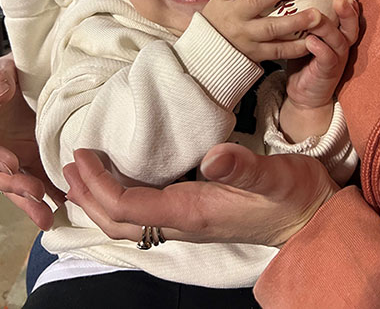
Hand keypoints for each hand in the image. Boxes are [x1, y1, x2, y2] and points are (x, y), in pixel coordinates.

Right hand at [0, 53, 63, 228]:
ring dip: (33, 202)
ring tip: (47, 217)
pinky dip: (52, 195)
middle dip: (18, 186)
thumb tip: (0, 92)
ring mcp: (19, 157)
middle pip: (3, 175)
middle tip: (34, 194)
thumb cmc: (10, 77)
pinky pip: (44, 180)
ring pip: (22, 185)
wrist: (30, 79)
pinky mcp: (38, 160)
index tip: (11, 161)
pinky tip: (65, 206)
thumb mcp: (2, 71)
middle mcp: (0, 150)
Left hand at [64, 143, 337, 246]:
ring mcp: (187, 222)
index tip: (81, 155)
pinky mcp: (194, 214)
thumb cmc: (293, 195)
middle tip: (70, 164)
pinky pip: (144, 215)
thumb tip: (212, 157)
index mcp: (194, 213)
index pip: (130, 207)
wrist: (309, 217)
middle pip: (119, 222)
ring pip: (129, 222)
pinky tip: (119, 183)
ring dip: (99, 201)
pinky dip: (120, 200)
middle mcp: (183, 222)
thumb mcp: (274, 177)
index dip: (99, 185)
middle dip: (88, 197)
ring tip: (83, 175)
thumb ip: (243, 168)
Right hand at [202, 0, 323, 62]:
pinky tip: (313, 38)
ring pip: (272, 29)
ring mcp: (244, 38)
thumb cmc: (223, 16)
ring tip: (316, 15)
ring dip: (296, 22)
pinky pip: (279, 50)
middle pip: (255, 3)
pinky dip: (297, 46)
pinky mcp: (255, 54)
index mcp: (223, 0)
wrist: (211, 52)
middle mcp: (233, 18)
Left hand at [280, 0, 358, 141]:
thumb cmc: (302, 61)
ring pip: (338, 40)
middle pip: (351, 26)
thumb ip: (304, 20)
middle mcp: (342, 46)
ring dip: (328, 27)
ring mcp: (337, 59)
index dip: (350, 4)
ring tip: (318, 16)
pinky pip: (327, 58)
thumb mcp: (304, 37)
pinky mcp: (328, 72)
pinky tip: (311, 41)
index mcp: (338, 35)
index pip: (348, 17)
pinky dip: (320, 48)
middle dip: (348, 11)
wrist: (303, 95)